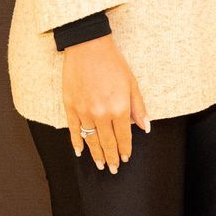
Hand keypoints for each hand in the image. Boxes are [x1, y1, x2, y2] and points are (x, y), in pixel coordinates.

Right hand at [61, 36, 149, 173]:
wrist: (88, 46)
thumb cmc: (113, 62)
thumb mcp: (132, 83)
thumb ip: (138, 107)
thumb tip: (145, 128)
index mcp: (119, 108)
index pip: (123, 136)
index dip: (125, 149)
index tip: (125, 158)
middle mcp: (101, 113)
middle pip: (107, 142)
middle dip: (111, 157)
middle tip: (112, 168)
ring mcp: (84, 111)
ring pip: (91, 139)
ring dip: (96, 154)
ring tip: (100, 165)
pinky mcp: (70, 106)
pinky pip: (74, 130)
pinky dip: (77, 142)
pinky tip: (80, 152)